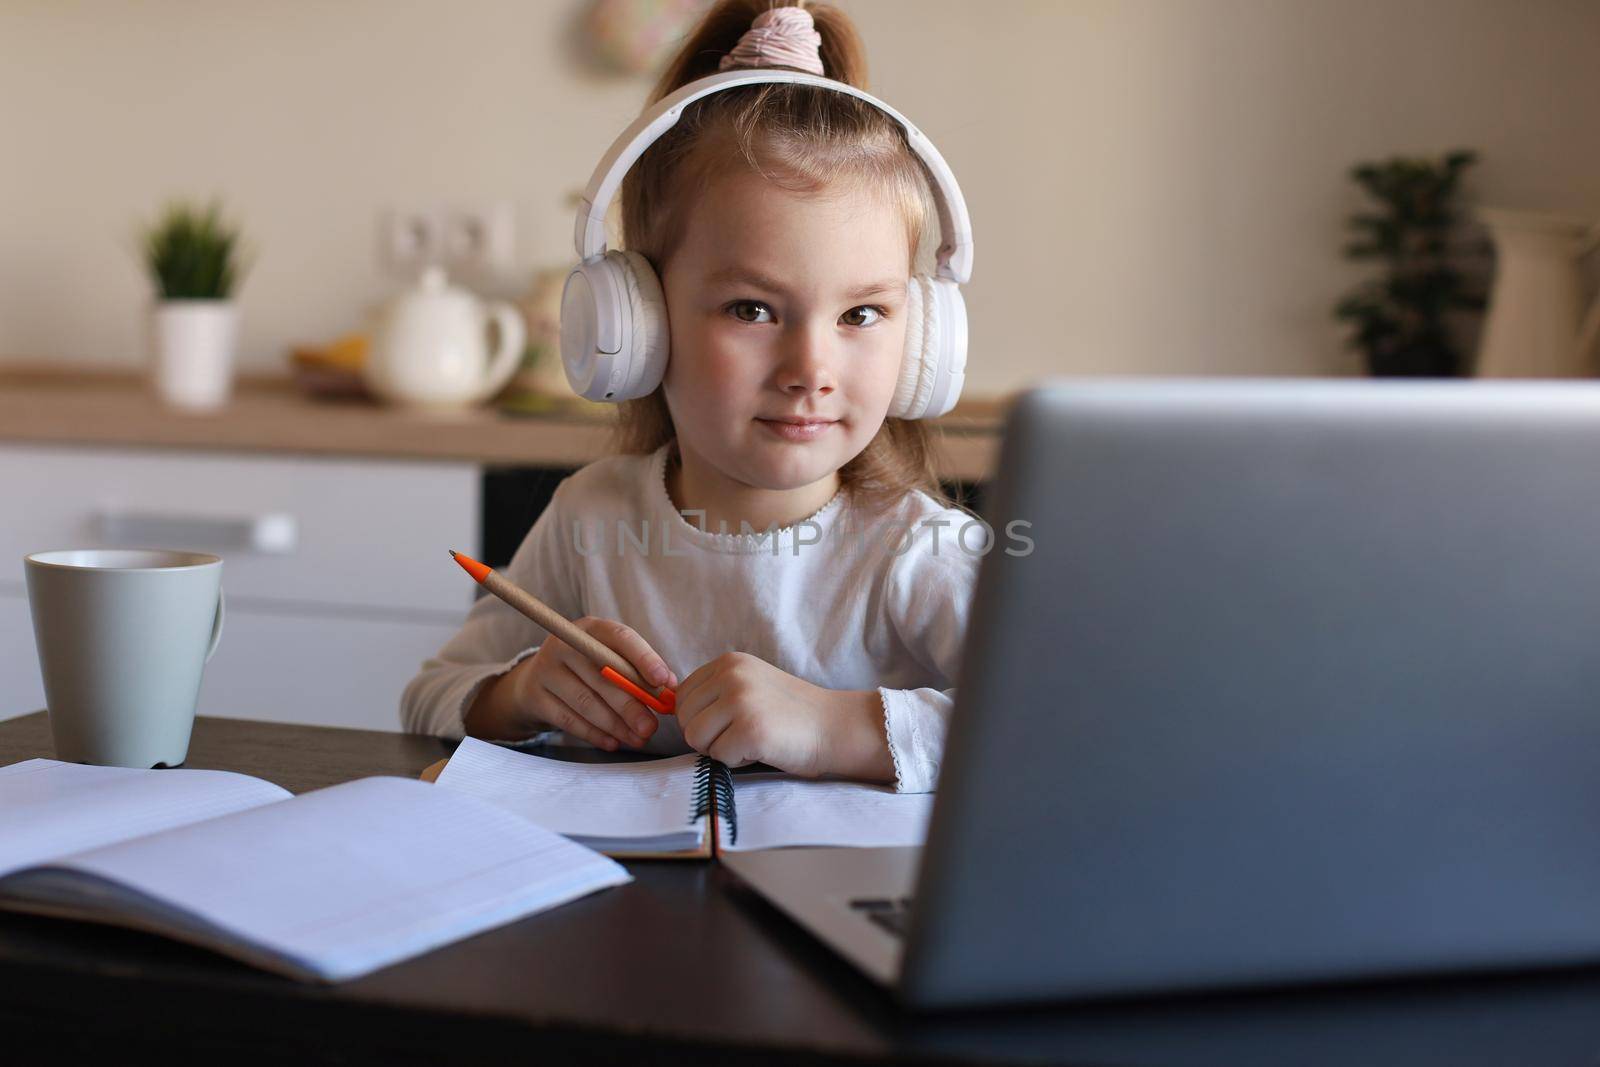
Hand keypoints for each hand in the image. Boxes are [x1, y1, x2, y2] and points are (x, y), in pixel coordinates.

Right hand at [464, 617, 676, 750]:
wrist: (536, 683)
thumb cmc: (587, 670)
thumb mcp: (609, 660)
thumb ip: (638, 671)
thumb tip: (668, 689)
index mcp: (590, 627)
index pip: (620, 637)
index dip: (644, 658)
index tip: (664, 681)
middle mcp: (564, 644)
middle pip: (603, 675)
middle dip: (631, 704)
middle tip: (651, 727)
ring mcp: (545, 670)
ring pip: (586, 702)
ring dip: (616, 725)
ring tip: (637, 739)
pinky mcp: (535, 697)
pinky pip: (569, 720)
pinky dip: (594, 734)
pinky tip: (613, 743)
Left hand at [673, 652, 894, 781]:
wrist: (836, 726)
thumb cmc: (790, 714)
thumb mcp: (750, 686)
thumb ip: (714, 692)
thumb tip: (667, 707)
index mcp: (729, 662)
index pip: (682, 696)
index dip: (702, 718)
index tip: (733, 720)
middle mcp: (732, 675)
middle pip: (684, 718)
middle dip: (708, 735)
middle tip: (744, 732)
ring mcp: (740, 701)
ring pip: (696, 739)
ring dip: (721, 749)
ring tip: (753, 739)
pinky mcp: (750, 729)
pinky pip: (719, 757)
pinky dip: (740, 761)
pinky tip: (765, 748)